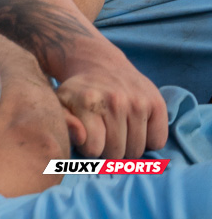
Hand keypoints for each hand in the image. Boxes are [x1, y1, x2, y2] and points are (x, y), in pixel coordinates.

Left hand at [55, 60, 169, 159]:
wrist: (102, 65)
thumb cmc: (80, 92)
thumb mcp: (61, 103)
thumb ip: (64, 123)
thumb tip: (80, 136)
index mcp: (87, 102)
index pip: (93, 150)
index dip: (89, 146)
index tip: (88, 133)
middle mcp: (115, 101)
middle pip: (116, 153)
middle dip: (108, 148)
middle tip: (104, 131)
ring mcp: (138, 102)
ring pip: (136, 151)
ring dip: (127, 145)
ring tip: (118, 128)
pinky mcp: (157, 103)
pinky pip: (157, 142)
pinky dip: (148, 140)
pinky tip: (135, 125)